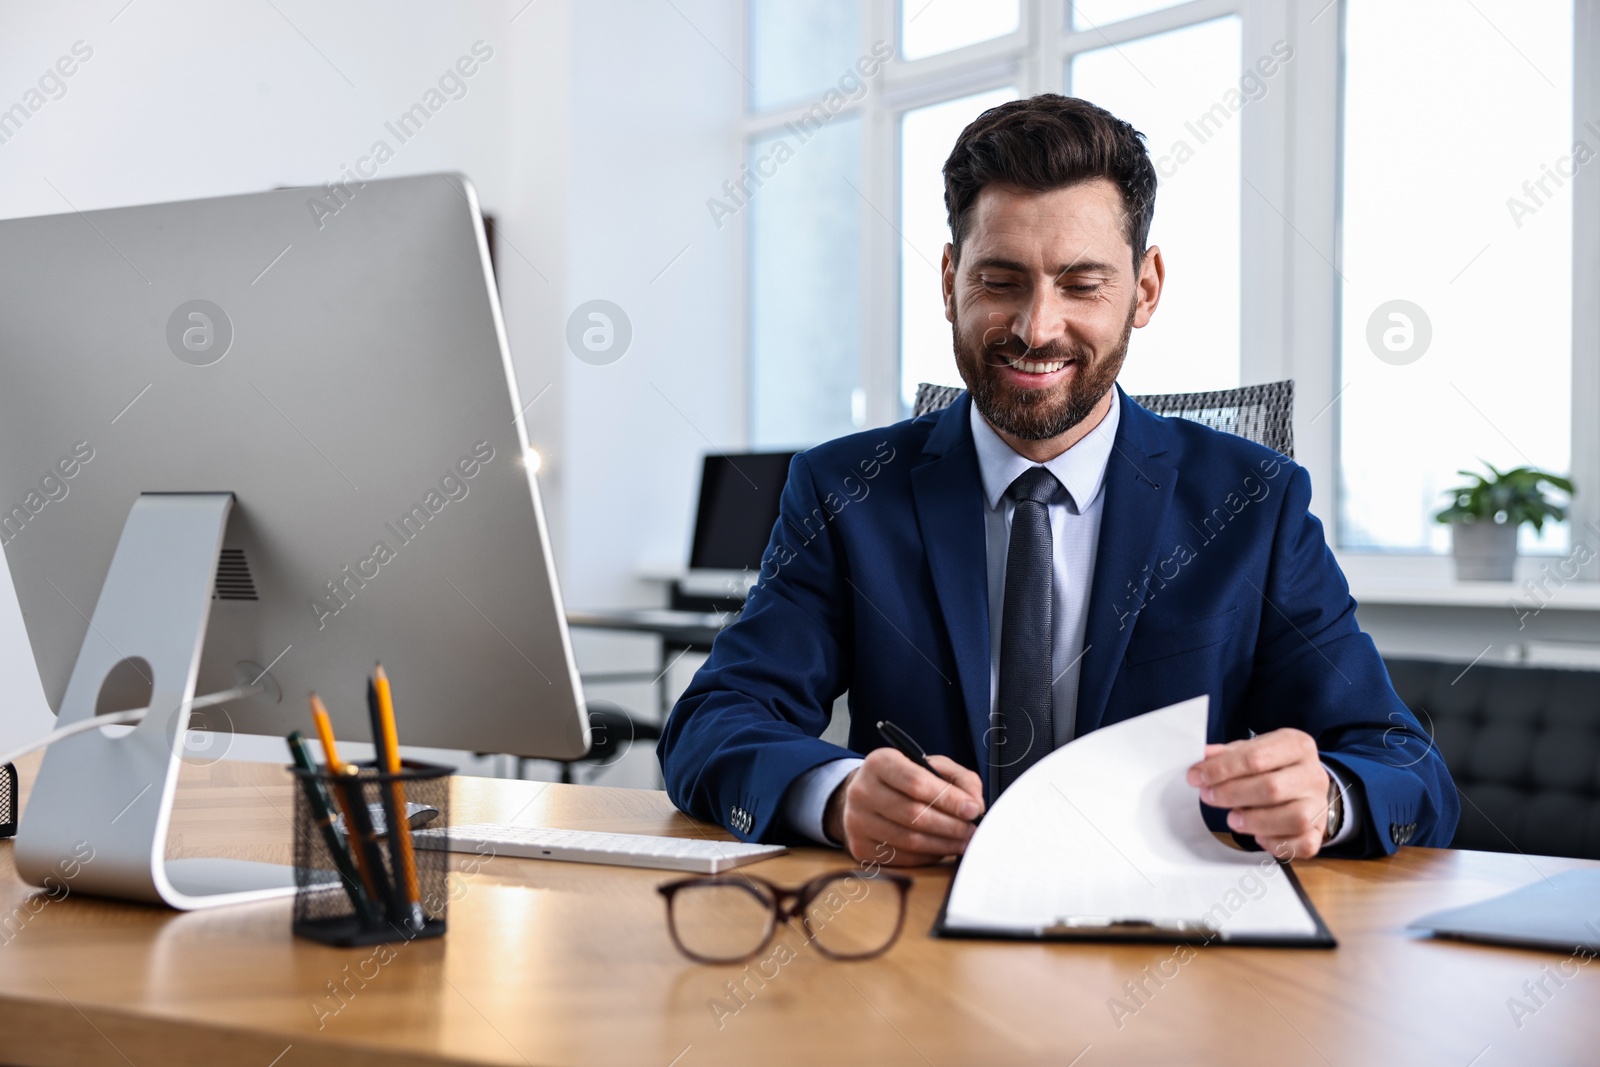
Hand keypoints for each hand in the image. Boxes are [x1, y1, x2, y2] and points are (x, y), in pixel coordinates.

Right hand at [824, 748, 984, 865]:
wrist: (865, 795)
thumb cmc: (902, 780)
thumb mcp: (930, 766)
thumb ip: (958, 778)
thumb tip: (974, 803)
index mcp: (879, 763)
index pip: (917, 783)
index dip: (949, 799)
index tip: (972, 809)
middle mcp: (862, 791)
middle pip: (914, 814)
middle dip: (950, 825)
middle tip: (972, 830)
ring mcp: (857, 821)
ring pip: (909, 840)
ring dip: (943, 844)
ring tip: (963, 842)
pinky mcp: (860, 847)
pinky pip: (902, 857)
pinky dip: (927, 856)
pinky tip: (941, 849)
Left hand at [1185, 729, 1330, 860]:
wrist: (1307, 782)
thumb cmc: (1274, 765)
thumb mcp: (1253, 749)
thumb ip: (1228, 754)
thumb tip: (1202, 757)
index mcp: (1296, 745)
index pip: (1256, 757)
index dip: (1221, 769)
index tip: (1196, 777)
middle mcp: (1313, 774)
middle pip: (1272, 788)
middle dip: (1232, 794)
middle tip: (1208, 797)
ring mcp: (1319, 804)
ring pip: (1294, 818)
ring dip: (1255, 821)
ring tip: (1232, 819)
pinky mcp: (1321, 830)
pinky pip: (1305, 844)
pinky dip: (1279, 844)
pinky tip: (1258, 837)